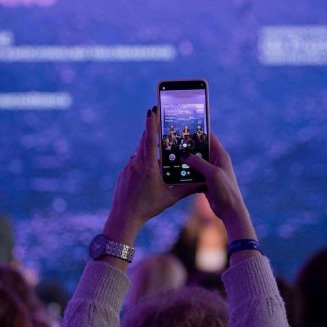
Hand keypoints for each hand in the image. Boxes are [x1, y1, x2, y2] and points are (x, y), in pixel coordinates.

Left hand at [103, 106, 199, 244]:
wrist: (123, 217)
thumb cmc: (147, 208)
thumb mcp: (170, 198)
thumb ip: (187, 188)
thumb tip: (203, 183)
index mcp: (148, 166)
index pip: (150, 139)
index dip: (151, 123)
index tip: (152, 109)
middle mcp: (136, 163)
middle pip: (144, 140)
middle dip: (151, 129)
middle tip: (158, 116)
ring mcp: (129, 167)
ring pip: (139, 150)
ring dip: (147, 143)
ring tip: (156, 137)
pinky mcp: (124, 173)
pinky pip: (134, 159)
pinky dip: (142, 156)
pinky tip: (148, 160)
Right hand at [182, 133, 256, 241]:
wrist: (230, 211)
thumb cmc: (226, 190)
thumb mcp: (212, 174)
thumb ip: (198, 163)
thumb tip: (184, 154)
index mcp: (221, 156)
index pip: (210, 138)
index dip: (199, 132)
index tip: (185, 127)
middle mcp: (216, 162)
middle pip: (200, 150)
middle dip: (188, 146)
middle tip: (173, 141)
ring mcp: (211, 172)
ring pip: (196, 162)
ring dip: (186, 160)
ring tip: (171, 155)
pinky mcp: (206, 182)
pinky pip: (194, 174)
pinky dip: (186, 172)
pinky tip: (175, 172)